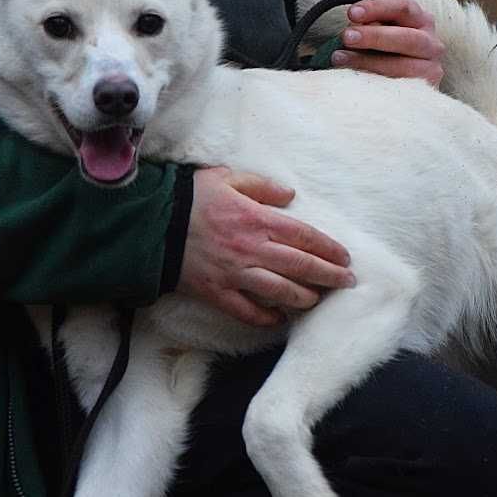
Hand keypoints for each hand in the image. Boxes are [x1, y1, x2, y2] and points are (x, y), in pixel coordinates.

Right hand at [177, 166, 353, 326]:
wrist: (151, 225)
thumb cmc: (189, 198)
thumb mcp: (225, 178)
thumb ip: (260, 186)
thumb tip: (289, 194)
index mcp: (256, 219)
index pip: (303, 236)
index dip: (328, 248)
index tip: (344, 256)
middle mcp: (251, 249)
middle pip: (300, 266)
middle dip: (328, 275)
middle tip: (346, 282)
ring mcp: (234, 274)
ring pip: (280, 292)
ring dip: (303, 297)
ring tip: (317, 299)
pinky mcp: (217, 292)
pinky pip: (247, 311)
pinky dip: (265, 318)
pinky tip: (279, 319)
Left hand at [330, 0, 444, 84]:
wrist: (402, 80)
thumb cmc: (383, 48)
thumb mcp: (378, 31)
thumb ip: (370, 26)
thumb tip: (355, 29)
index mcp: (420, 19)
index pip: (402, 7)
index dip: (377, 8)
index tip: (351, 13)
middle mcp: (431, 42)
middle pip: (407, 37)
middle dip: (374, 37)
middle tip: (346, 37)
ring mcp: (431, 67)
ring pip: (403, 66)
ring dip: (368, 62)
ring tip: (339, 58)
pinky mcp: (426, 89)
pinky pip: (400, 87)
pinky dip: (375, 81)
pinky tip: (353, 78)